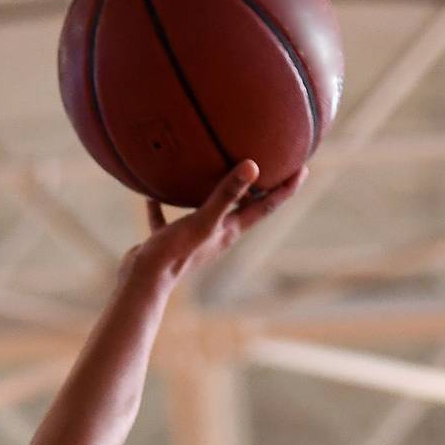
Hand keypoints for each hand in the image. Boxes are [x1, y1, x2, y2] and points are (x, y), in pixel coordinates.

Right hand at [122, 160, 305, 285]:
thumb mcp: (203, 220)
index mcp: (229, 231)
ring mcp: (193, 238)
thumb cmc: (176, 252)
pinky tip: (153, 192)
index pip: (265, 208)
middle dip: (258, 187)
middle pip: (244, 208)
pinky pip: (169, 218)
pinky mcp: (169, 241)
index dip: (285, 189)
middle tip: (269, 162)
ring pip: (208, 211)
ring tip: (216, 170)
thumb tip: (253, 165)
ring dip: (214, 194)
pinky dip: (164, 206)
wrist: (142, 282)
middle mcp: (215, 235)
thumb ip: (226, 194)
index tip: (303, 168)